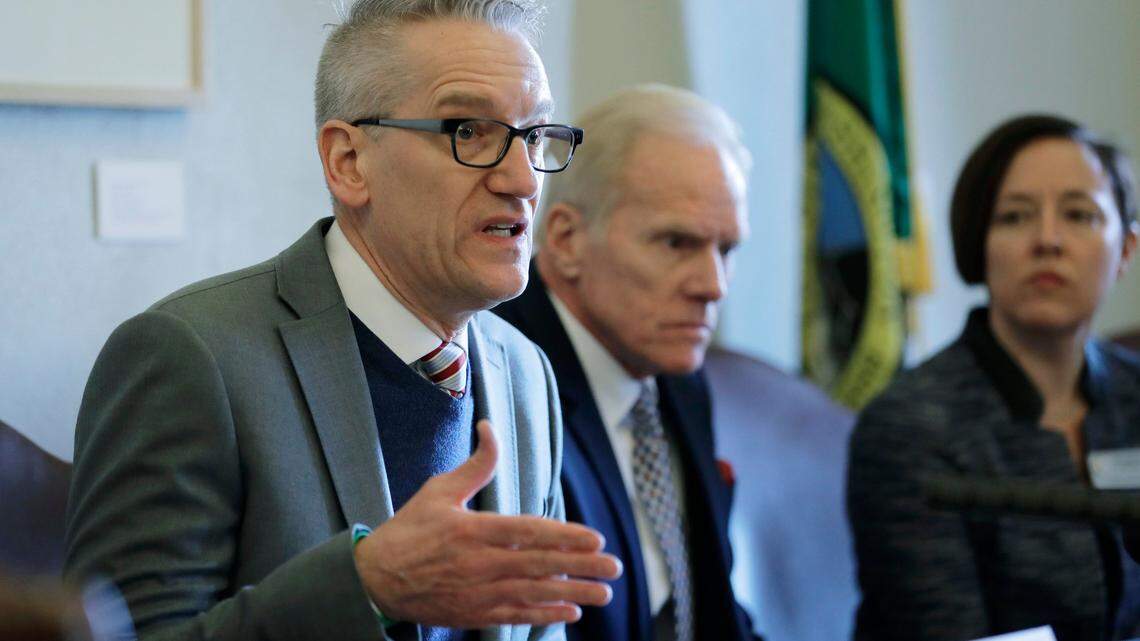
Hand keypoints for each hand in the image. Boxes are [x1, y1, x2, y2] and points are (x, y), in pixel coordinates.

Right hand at [353, 419, 621, 627]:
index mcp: (473, 530)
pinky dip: (544, 615)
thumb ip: (474, 464)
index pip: (527, 533)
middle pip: (539, 565)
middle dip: (581, 567)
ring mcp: (478, 592)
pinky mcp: (475, 613)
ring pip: (534, 594)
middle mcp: (479, 564)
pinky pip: (516, 615)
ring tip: (603, 594)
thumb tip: (489, 427)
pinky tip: (570, 612)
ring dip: (572, 594)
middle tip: (613, 567)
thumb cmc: (409, 530)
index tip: (594, 539)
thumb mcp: (439, 491)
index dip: (563, 537)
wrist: (377, 579)